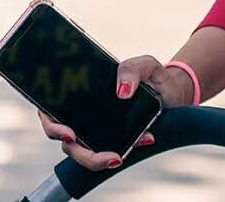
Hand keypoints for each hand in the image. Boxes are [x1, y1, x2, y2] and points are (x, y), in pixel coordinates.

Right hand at [37, 55, 194, 170]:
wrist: (174, 90)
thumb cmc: (152, 75)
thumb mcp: (144, 64)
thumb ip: (132, 69)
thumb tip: (121, 91)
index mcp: (79, 92)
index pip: (51, 110)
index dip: (52, 126)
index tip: (68, 133)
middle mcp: (83, 114)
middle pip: (66, 140)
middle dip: (81, 153)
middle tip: (103, 154)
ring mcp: (97, 130)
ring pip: (85, 152)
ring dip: (99, 158)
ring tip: (118, 157)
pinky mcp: (114, 141)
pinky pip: (109, 153)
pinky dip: (123, 152)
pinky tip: (143, 141)